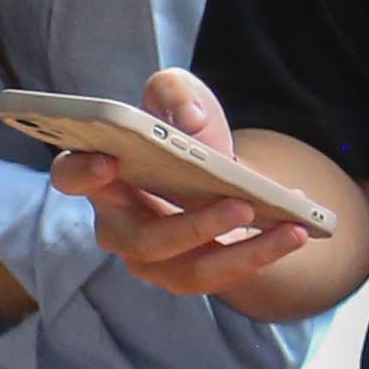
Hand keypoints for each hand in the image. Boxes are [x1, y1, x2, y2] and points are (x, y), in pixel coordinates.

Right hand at [61, 68, 318, 298]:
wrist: (206, 168)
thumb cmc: (179, 127)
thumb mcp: (178, 94)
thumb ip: (176, 93)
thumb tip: (191, 122)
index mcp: (99, 177)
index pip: (71, 177)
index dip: (83, 173)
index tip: (109, 160)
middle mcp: (118, 227)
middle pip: (145, 241)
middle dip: (194, 227)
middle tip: (241, 203)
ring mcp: (153, 260)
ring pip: (191, 272)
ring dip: (243, 252)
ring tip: (291, 227)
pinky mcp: (190, 275)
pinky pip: (223, 276)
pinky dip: (263, 253)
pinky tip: (297, 227)